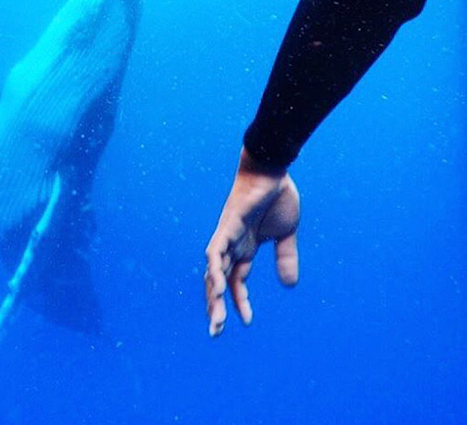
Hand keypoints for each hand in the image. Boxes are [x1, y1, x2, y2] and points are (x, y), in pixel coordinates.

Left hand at [205, 147, 299, 335]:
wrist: (272, 170)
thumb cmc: (276, 196)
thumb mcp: (285, 234)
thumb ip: (285, 257)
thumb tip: (289, 286)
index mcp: (245, 248)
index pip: (237, 281)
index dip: (239, 302)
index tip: (247, 321)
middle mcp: (232, 245)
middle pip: (219, 281)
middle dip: (217, 306)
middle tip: (215, 332)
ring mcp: (227, 236)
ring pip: (214, 271)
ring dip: (213, 295)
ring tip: (216, 320)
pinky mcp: (228, 226)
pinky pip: (216, 251)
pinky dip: (214, 269)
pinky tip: (216, 287)